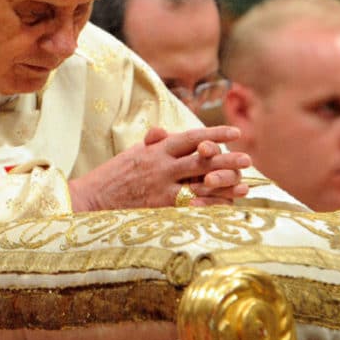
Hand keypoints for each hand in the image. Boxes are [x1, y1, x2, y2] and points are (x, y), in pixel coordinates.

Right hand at [68, 125, 251, 210]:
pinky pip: (191, 207)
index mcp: (157, 150)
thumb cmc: (113, 176)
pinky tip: (226, 208)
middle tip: (248, 159)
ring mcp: (162, 189)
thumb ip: (152, 142)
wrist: (90, 200)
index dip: (215, 134)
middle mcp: (162, 167)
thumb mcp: (132, 153)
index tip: (235, 133)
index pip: (192, 137)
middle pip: (202, 161)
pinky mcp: (160, 208)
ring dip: (225, 186)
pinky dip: (210, 207)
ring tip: (244, 185)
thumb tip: (164, 131)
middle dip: (227, 160)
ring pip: (200, 185)